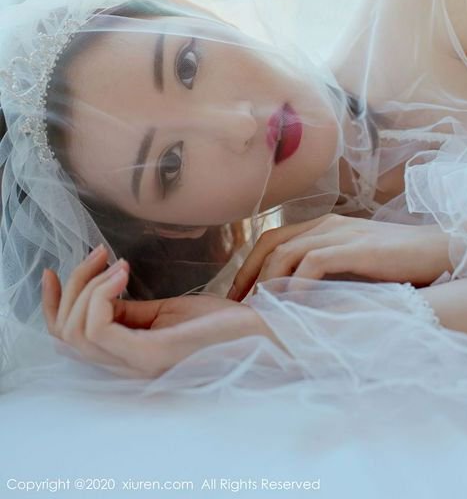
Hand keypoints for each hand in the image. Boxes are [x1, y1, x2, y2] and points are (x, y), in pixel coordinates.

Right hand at [42, 246, 279, 378]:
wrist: (261, 331)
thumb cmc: (221, 322)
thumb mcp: (166, 311)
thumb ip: (130, 310)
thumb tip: (102, 288)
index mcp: (127, 354)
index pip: (69, 339)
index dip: (52, 304)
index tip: (52, 268)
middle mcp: (125, 365)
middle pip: (66, 333)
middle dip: (73, 286)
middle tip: (99, 253)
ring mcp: (136, 363)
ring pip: (78, 330)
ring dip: (88, 286)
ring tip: (117, 262)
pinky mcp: (150, 355)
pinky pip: (101, 328)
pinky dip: (103, 293)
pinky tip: (123, 271)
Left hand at [226, 213, 451, 300]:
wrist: (443, 252)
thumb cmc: (402, 265)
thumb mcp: (356, 265)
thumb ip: (329, 272)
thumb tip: (299, 301)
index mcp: (325, 226)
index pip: (272, 239)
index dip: (250, 266)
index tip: (238, 296)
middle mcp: (328, 224)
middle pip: (271, 243)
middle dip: (249, 275)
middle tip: (236, 306)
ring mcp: (343, 234)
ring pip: (287, 252)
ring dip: (268, 283)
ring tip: (259, 310)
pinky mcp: (358, 248)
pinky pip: (314, 262)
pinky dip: (297, 284)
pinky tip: (293, 306)